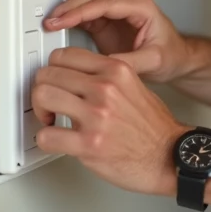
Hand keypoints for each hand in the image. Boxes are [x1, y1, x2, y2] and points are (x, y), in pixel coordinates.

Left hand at [31, 46, 184, 195]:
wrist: (170, 156)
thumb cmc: (154, 128)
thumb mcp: (136, 86)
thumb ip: (107, 77)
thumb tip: (77, 76)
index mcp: (116, 71)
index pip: (65, 55)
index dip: (54, 69)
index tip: (56, 80)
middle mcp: (105, 89)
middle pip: (48, 74)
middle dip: (43, 89)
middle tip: (49, 102)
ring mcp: (96, 116)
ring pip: (42, 96)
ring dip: (40, 110)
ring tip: (50, 118)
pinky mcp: (89, 144)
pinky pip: (46, 136)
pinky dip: (46, 139)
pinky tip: (57, 139)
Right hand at [43, 0, 190, 82]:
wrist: (176, 58)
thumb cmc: (170, 56)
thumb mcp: (153, 62)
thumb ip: (129, 62)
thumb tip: (103, 64)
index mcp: (141, 6)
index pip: (105, 2)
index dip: (80, 10)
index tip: (62, 19)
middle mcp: (129, 0)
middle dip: (69, 6)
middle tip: (51, 21)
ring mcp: (118, 6)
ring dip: (69, 6)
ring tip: (53, 22)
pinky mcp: (109, 16)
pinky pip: (86, 8)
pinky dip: (72, 14)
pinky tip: (61, 25)